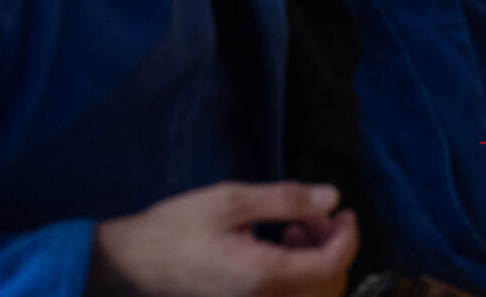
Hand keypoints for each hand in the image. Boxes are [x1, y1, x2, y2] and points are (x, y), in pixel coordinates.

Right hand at [90, 182, 356, 296]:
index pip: (332, 264)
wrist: (137, 261)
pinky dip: (303, 276)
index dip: (347, 236)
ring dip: (320, 262)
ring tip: (295, 229)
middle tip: (315, 214)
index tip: (343, 211)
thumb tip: (331, 197)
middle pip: (331, 285)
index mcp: (267, 276)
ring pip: (317, 295)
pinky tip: (281, 249)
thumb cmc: (178, 228)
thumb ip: (284, 199)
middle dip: (333, 247)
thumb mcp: (229, 201)